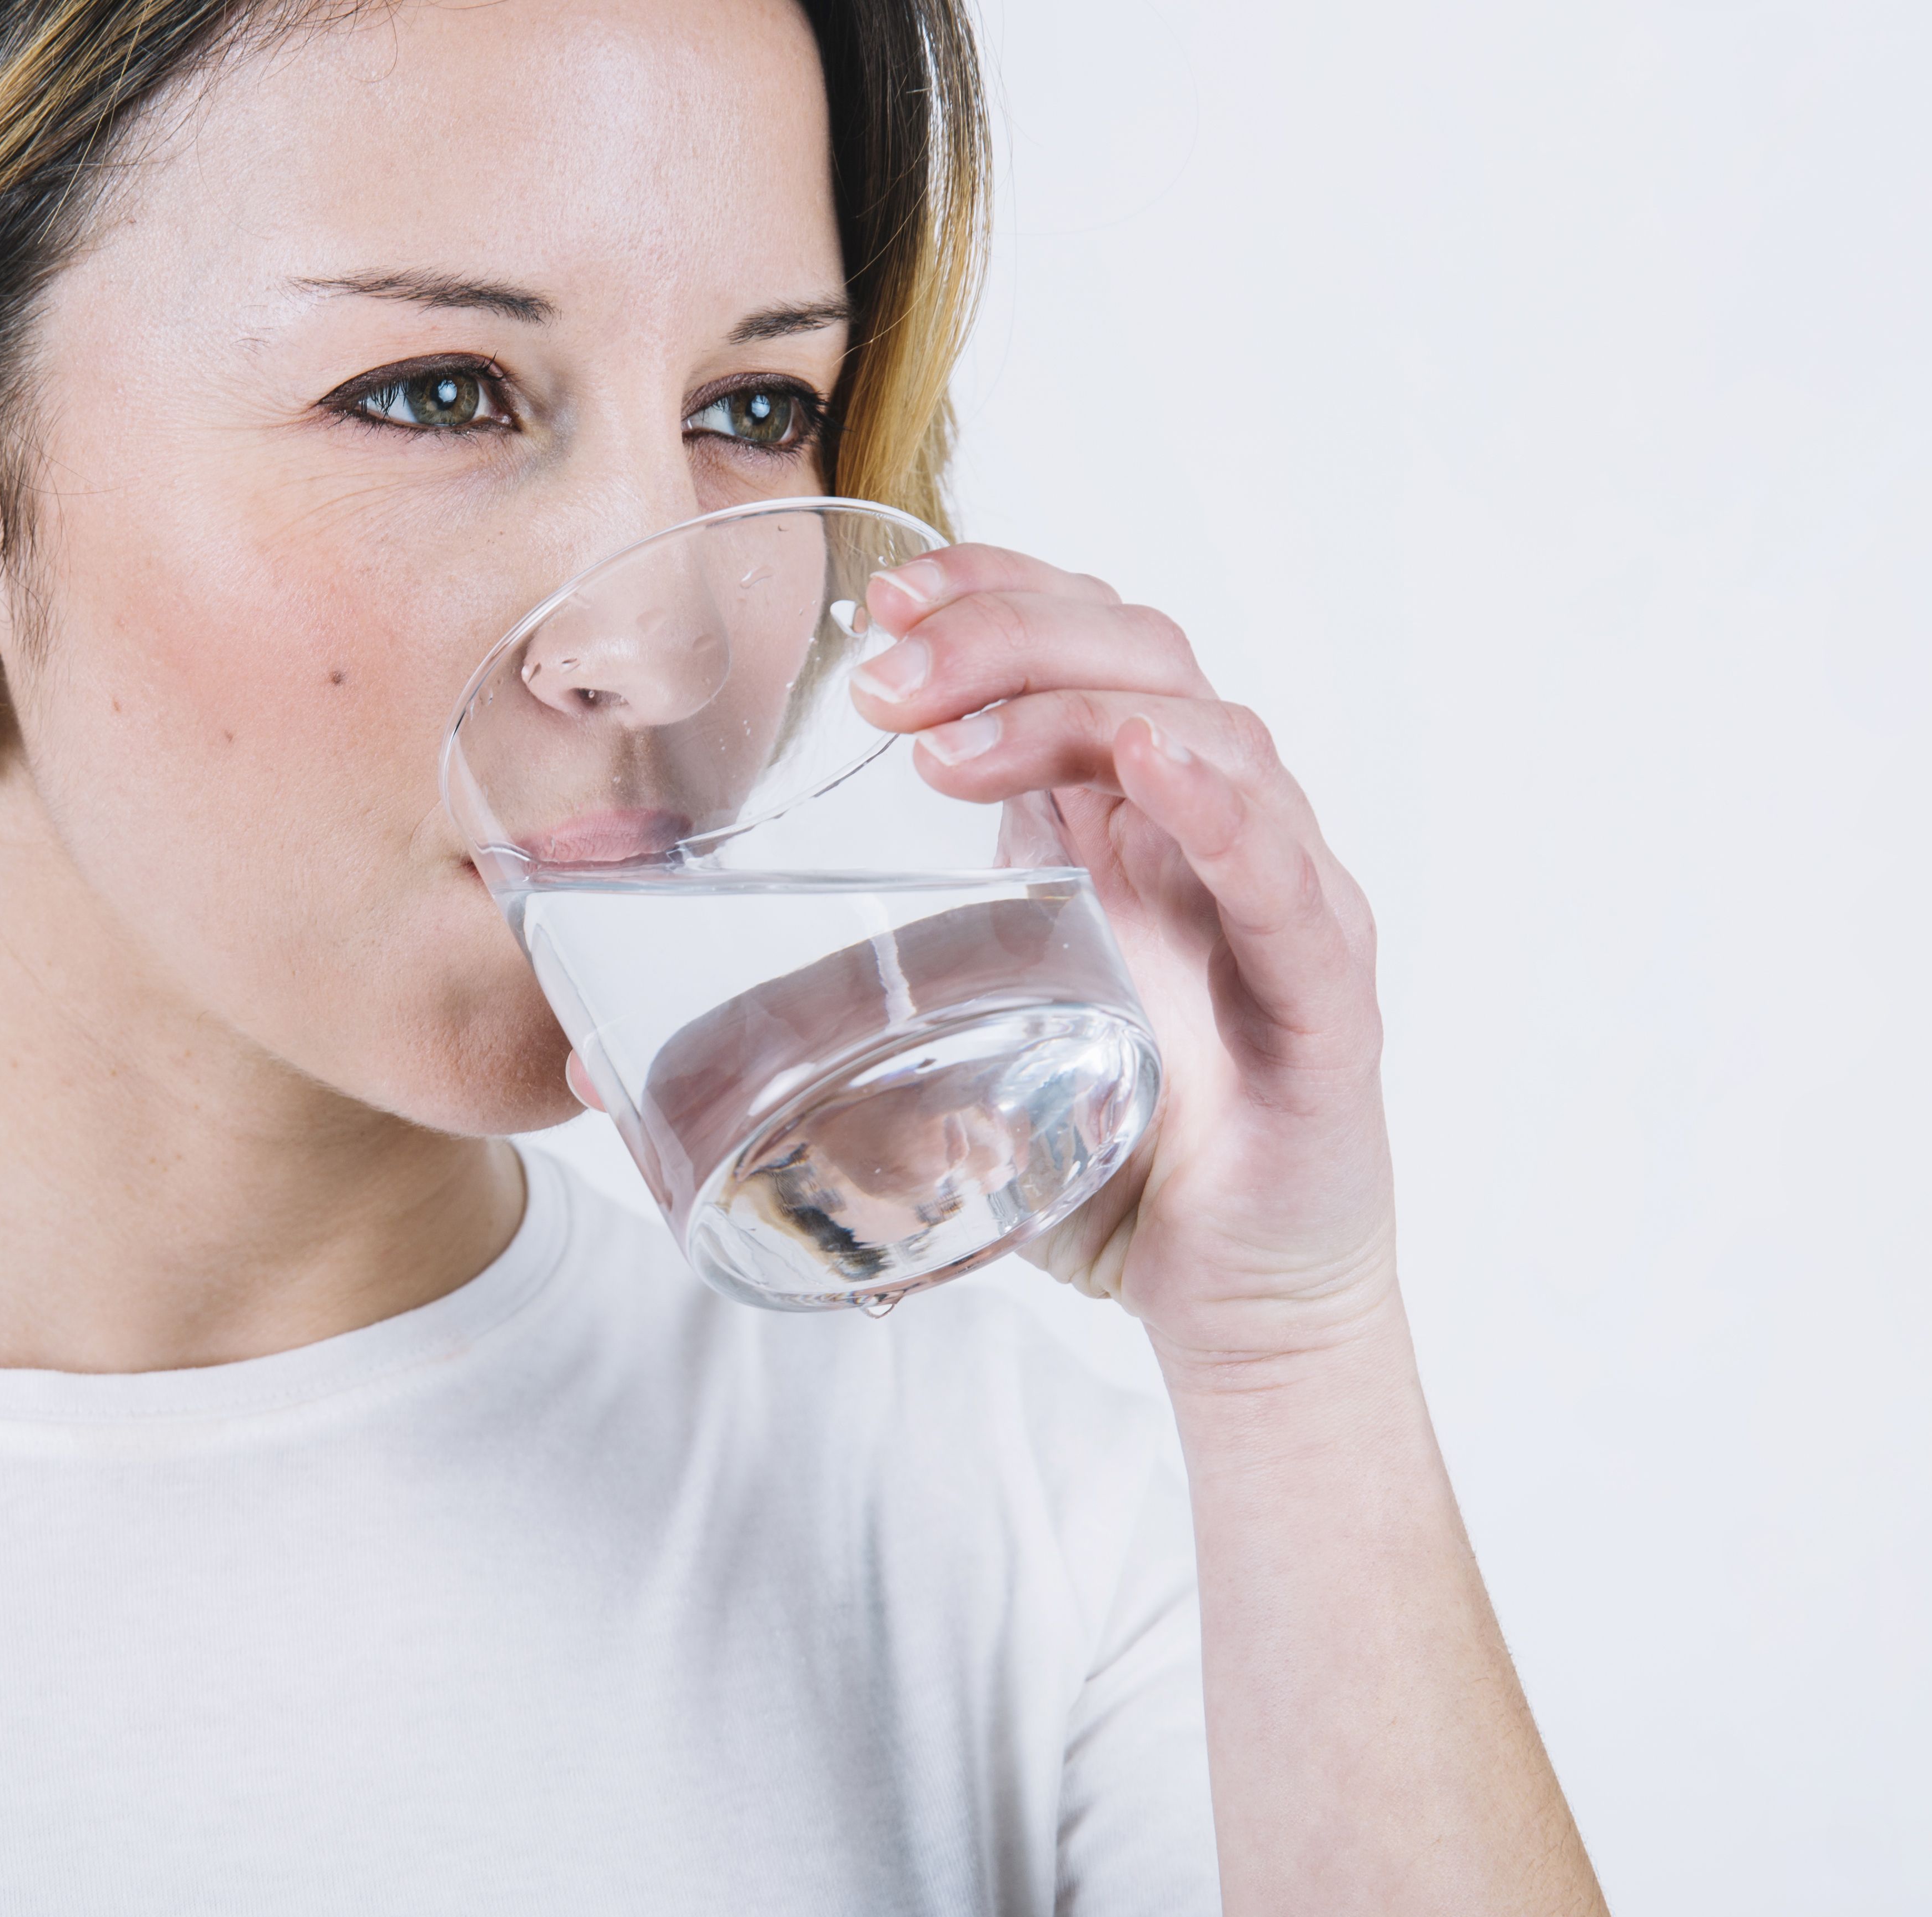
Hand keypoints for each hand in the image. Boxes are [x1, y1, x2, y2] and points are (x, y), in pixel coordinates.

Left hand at [849, 545, 1395, 1377]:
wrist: (1236, 1311)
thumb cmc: (1113, 1175)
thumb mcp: (946, 1070)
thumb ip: (817, 1045)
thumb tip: (604, 1060)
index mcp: (1131, 826)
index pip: (1089, 642)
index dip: (996, 591)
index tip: (882, 602)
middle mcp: (1217, 836)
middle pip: (1142, 656)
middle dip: (1007, 635)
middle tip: (886, 674)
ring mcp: (1283, 905)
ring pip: (1214, 733)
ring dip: (1077, 708)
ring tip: (956, 737)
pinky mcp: (1327, 998)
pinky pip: (1288, 879)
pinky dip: (1222, 810)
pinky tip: (1150, 766)